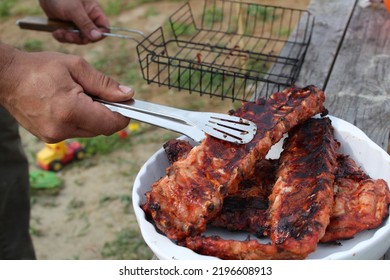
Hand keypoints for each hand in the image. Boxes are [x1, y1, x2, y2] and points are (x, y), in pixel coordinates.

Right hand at [0, 44, 133, 142]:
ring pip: (89, 131)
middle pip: (102, 129)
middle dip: (107, 113)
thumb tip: (127, 95)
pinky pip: (75, 131)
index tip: (127, 105)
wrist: (5, 77)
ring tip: (78, 96)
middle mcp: (62, 129)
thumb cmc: (39, 68)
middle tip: (98, 93)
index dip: (123, 115)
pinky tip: (68, 104)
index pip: (111, 123)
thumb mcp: (76, 67)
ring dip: (93, 117)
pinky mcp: (49, 138)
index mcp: (71, 110)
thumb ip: (104, 84)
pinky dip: (79, 120)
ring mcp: (54, 136)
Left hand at [39, 0, 108, 43]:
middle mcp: (88, 20)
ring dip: (68, 38)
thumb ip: (86, 24)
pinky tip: (55, 31)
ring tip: (59, 31)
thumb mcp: (74, 9)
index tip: (88, 37)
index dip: (98, 35)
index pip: (104, 28)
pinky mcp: (67, 27)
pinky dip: (61, 37)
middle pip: (90, 37)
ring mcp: (77, 24)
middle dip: (79, 38)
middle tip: (68, 35)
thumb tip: (97, 37)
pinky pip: (68, 38)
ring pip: (78, 39)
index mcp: (94, 13)